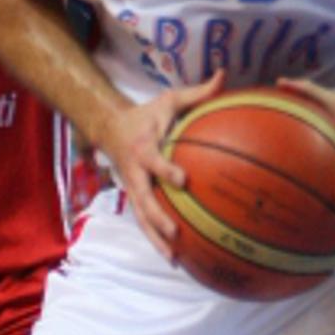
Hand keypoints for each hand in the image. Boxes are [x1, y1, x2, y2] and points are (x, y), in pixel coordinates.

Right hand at [100, 72, 225, 260]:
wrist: (110, 126)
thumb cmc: (148, 113)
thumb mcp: (170, 99)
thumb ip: (197, 93)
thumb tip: (223, 76)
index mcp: (144, 148)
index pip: (153, 161)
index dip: (165, 170)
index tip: (183, 179)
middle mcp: (135, 173)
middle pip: (143, 200)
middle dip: (157, 218)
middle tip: (175, 233)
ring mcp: (133, 188)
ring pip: (141, 217)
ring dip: (155, 238)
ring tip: (173, 257)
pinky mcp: (135, 198)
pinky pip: (144, 221)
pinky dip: (156, 240)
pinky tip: (175, 257)